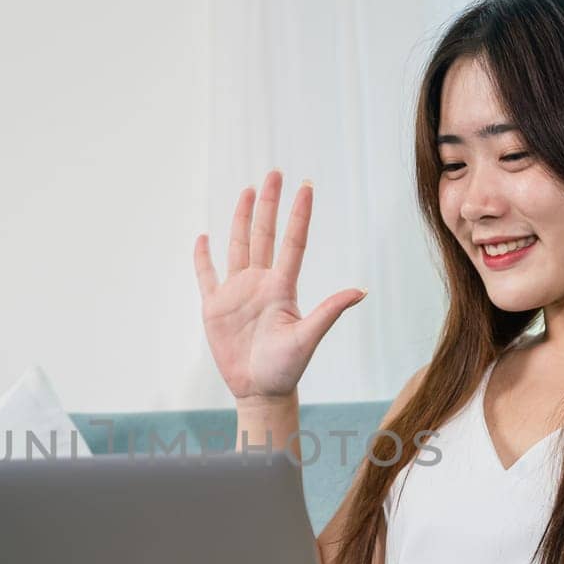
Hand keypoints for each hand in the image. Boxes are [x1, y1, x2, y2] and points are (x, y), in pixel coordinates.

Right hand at [192, 169, 367, 400]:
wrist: (260, 391)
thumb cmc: (286, 368)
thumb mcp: (307, 338)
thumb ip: (329, 312)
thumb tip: (360, 291)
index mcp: (282, 288)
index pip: (292, 242)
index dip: (298, 214)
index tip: (306, 185)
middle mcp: (260, 283)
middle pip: (264, 235)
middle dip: (270, 204)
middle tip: (275, 173)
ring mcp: (236, 293)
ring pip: (238, 246)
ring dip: (242, 219)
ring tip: (248, 191)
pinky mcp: (215, 307)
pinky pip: (207, 275)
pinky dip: (203, 257)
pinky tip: (204, 237)